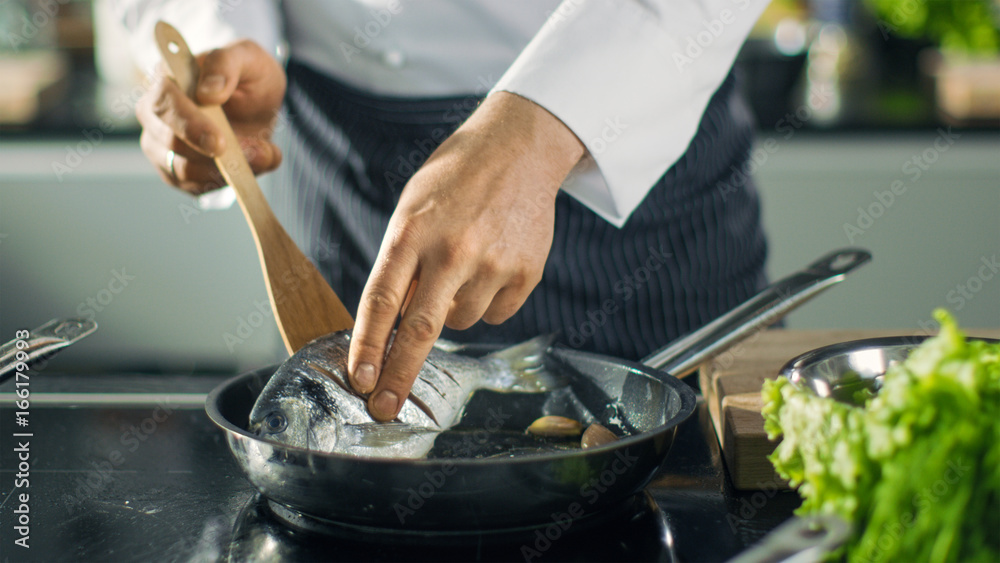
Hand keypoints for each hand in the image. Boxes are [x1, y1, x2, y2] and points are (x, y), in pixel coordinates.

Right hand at [136, 39, 285, 193]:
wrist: (254, 101)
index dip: (189, 125)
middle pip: (167, 142)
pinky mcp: (175, 170)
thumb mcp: (247, 57)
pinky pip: (194, 187)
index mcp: (167, 79)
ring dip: (224, 172)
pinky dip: (225, 183)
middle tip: (252, 155)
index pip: (163, 102)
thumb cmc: (246, 75)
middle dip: (209, 156)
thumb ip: (227, 64)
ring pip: (180, 170)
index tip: (218, 143)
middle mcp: (155, 113)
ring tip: (263, 156)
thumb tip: (209, 92)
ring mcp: (160, 144)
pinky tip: (248, 168)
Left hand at [347, 91, 584, 420]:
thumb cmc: (455, 179)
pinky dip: (487, 301)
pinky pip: (496, 313)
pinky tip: (491, 264)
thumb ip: (402, 264)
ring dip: (452, 310)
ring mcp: (494, 263)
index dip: (368, 346)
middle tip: (383, 409)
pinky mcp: (526, 272)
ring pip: (461, 322)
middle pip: (421, 330)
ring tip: (462, 265)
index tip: (359, 380)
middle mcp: (453, 250)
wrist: (520, 147)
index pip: (382, 299)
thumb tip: (394, 326)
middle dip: (398, 376)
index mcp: (413, 230)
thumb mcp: (414, 209)